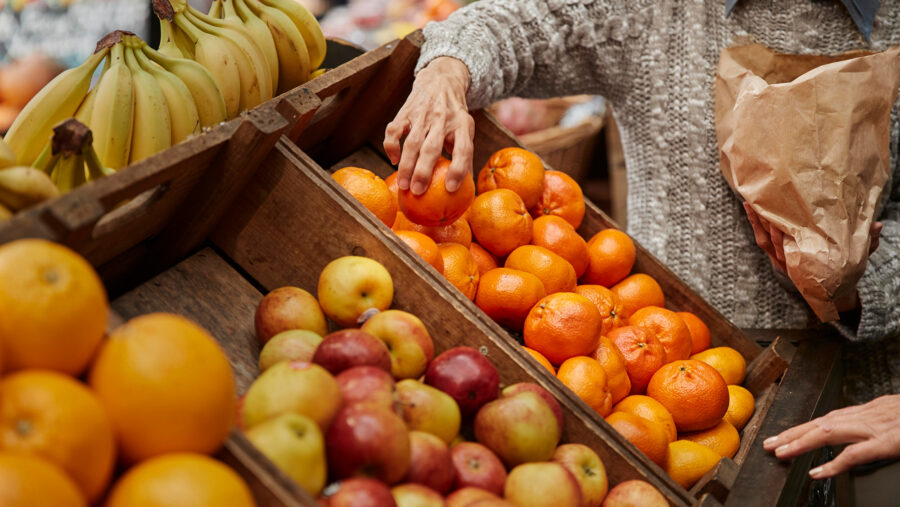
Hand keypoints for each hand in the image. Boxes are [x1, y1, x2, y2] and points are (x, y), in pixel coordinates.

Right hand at [384, 56, 474, 195]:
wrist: (441, 80)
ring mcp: (423, 114)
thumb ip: (465, 156)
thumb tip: (467, 191)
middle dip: (423, 172)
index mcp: (462, 125)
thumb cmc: (454, 116)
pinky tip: (393, 160)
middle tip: (417, 192)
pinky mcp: (406, 111)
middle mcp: (443, 119)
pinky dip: (391, 146)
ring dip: (406, 165)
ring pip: (412, 142)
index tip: (452, 189)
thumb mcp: (465, 130)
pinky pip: (394, 130)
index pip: (463, 149)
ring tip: (403, 186)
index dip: (458, 169)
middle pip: (432, 148)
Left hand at [743, 202, 882, 271]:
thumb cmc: (842, 271)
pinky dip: (756, 227)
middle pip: (773, 241)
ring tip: (750, 202)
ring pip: (764, 240)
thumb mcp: (856, 258)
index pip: (789, 247)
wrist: (831, 292)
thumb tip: (878, 225)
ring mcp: (780, 260)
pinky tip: (752, 211)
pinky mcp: (775, 256)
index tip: (780, 216)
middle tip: (761, 202)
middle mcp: (790, 263)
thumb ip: (867, 243)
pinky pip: (763, 241)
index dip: (782, 232)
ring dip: (756, 222)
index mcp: (806, 265)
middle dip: (765, 223)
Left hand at [763, 394, 899, 478]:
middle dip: (792, 433)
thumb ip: (878, 423)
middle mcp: (867, 415)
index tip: (783, 435)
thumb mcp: (896, 417)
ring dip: (801, 443)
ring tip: (780, 452)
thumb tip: (863, 436)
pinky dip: (834, 464)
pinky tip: (817, 472)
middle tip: (768, 443)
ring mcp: (876, 427)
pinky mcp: (888, 442)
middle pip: (821, 423)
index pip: (828, 418)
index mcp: (870, 411)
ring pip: (829, 433)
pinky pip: (855, 454)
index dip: (804, 427)